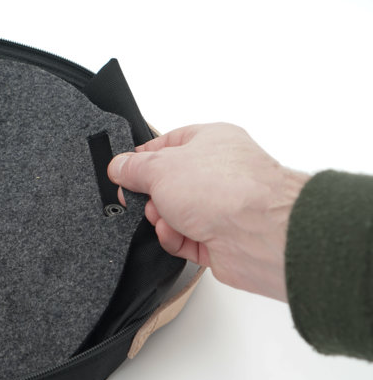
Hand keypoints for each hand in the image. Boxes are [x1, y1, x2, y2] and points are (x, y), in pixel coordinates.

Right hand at [108, 123, 308, 301]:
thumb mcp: (160, 168)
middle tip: (144, 199)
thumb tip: (118, 167)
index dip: (142, 158)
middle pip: (169, 183)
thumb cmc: (227, 189)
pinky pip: (185, 238)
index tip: (123, 170)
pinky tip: (176, 236)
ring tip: (165, 219)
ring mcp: (222, 207)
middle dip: (151, 196)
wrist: (261, 234)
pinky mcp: (221, 239)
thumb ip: (134, 168)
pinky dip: (175, 239)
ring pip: (174, 214)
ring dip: (162, 220)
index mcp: (211, 141)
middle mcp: (219, 172)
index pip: (168, 144)